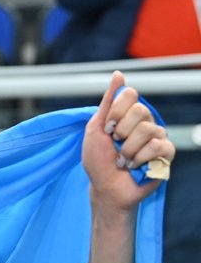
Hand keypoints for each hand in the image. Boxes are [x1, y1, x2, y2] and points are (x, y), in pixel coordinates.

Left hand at [83, 71, 174, 213]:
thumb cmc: (98, 160)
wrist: (106, 187)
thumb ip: (107, 102)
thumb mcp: (95, 129)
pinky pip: (159, 146)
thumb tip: (118, 74)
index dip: (116, 111)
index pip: (130, 95)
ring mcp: (157, 137)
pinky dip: (141, 158)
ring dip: (128, 149)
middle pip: (141, 110)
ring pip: (148, 129)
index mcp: (128, 114)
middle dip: (121, 130)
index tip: (106, 128)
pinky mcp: (166, 153)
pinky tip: (135, 165)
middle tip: (115, 144)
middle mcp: (145, 122)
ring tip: (123, 160)